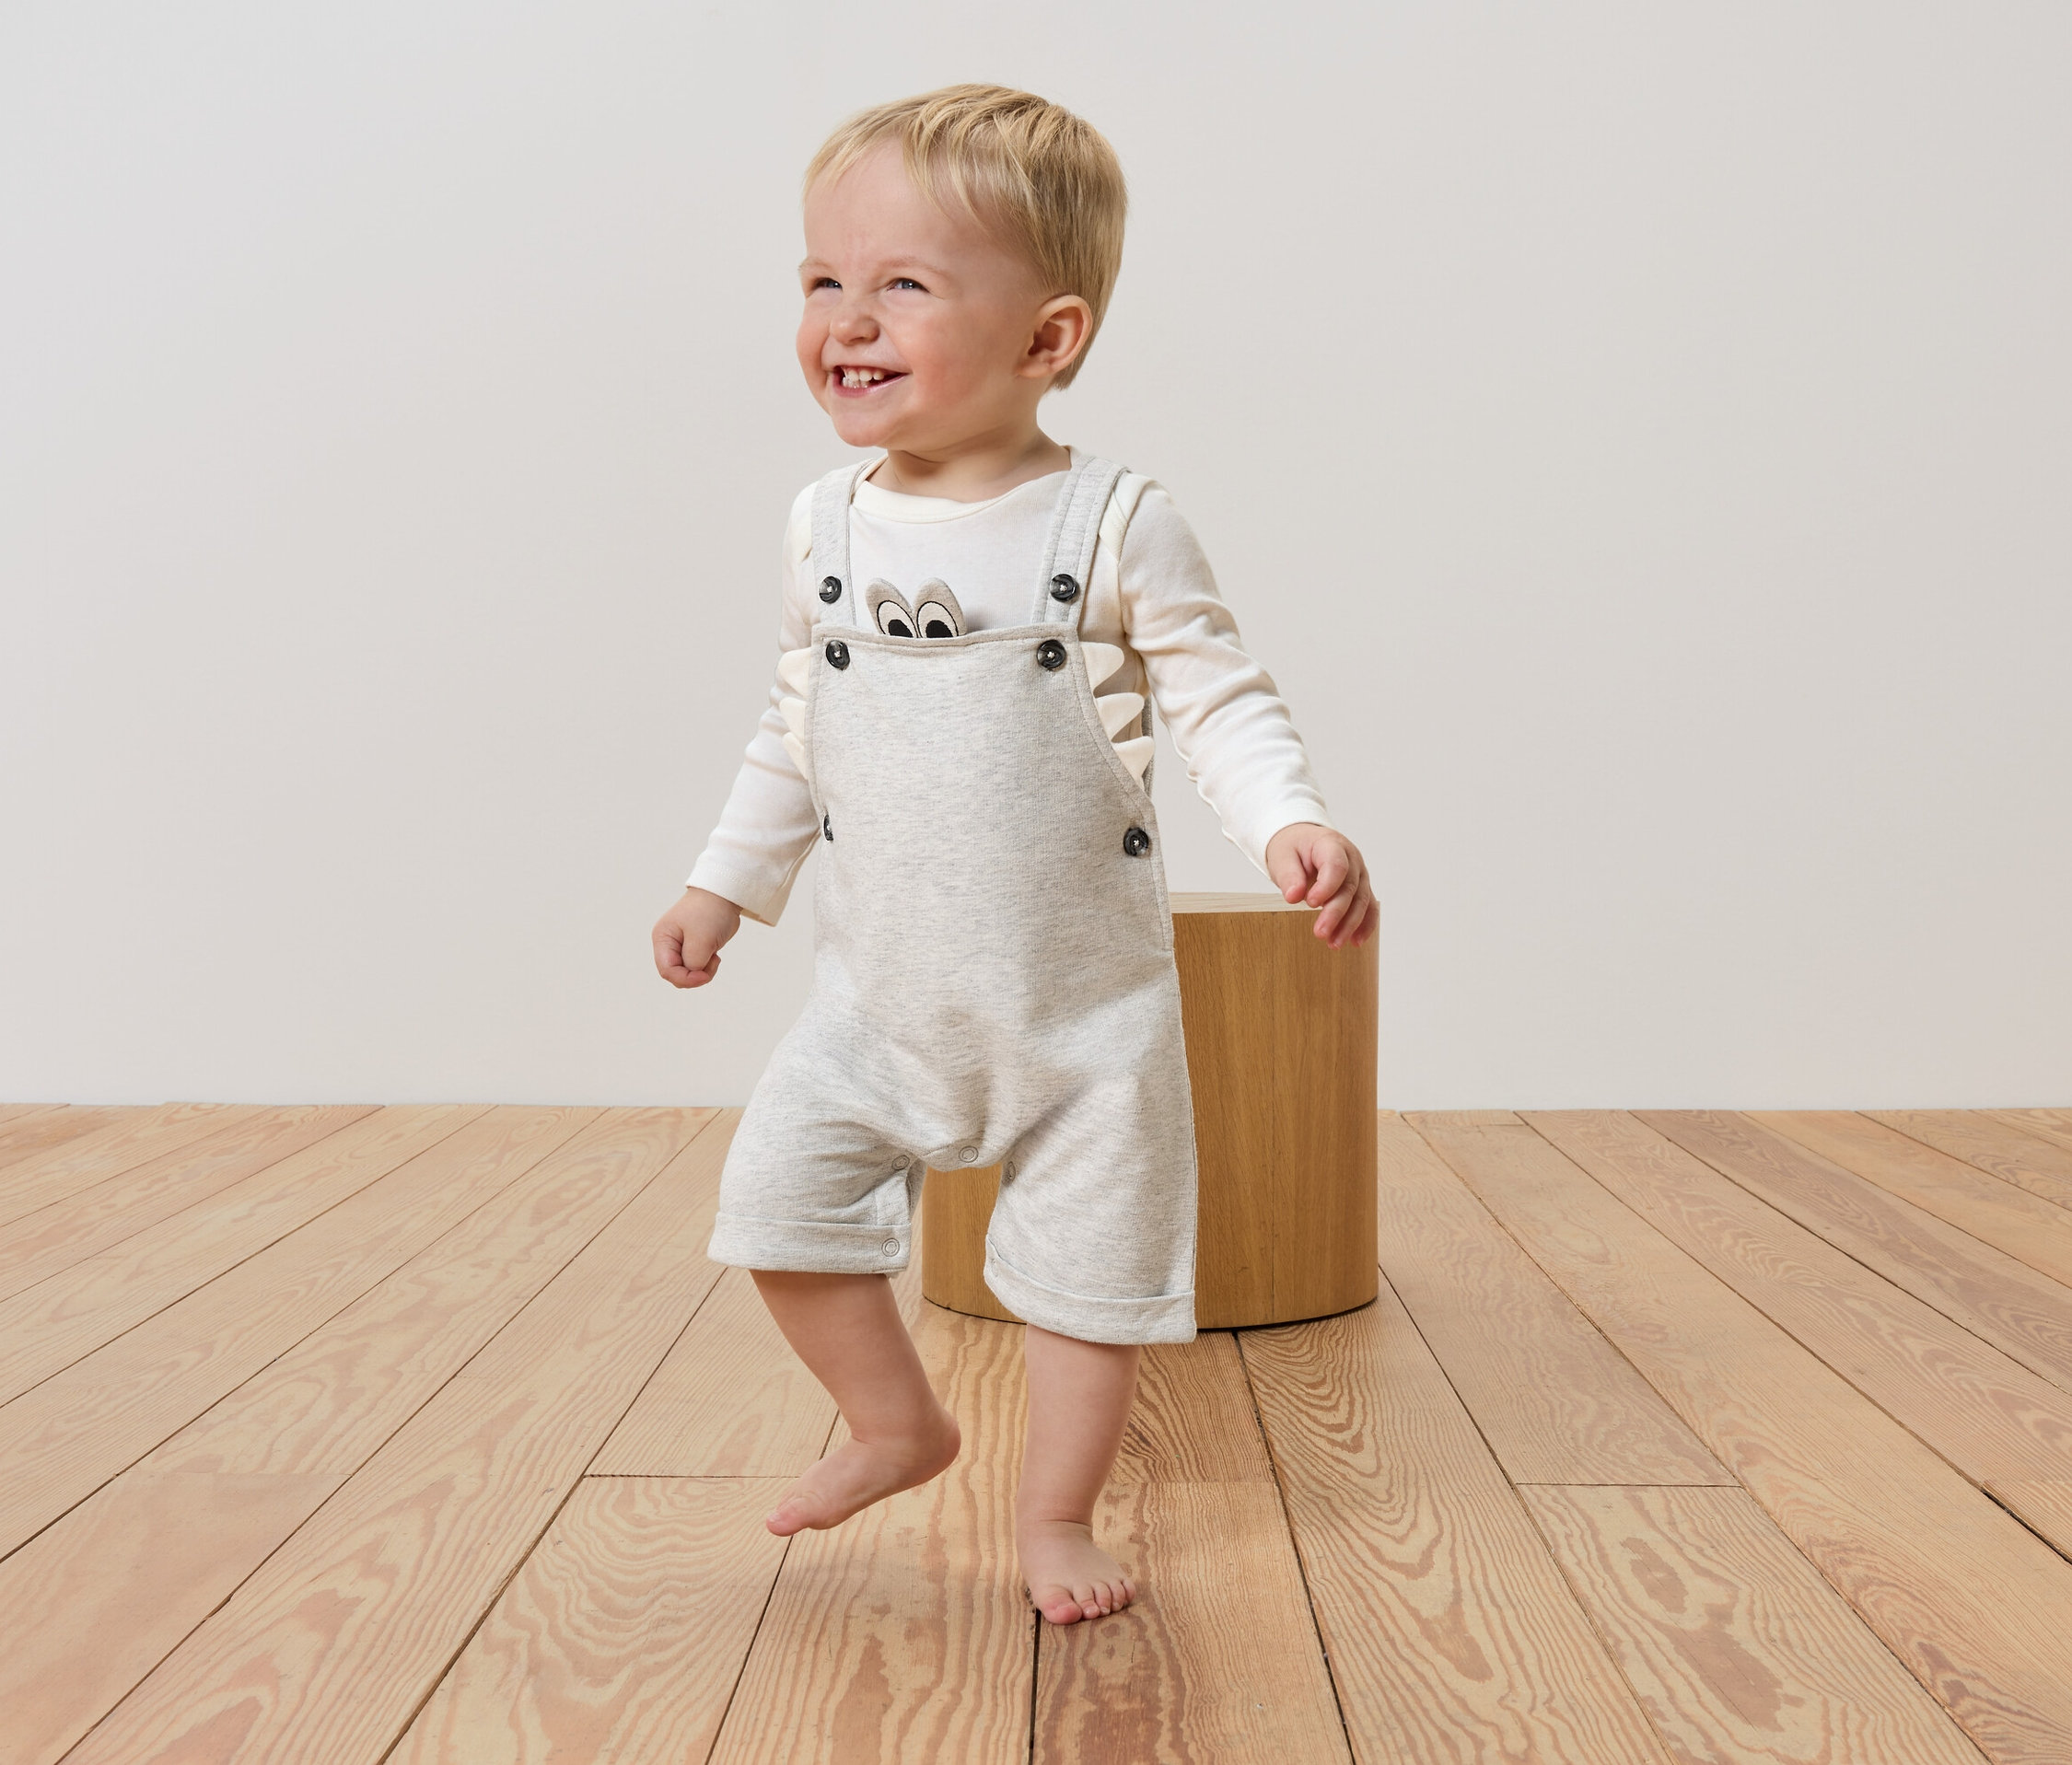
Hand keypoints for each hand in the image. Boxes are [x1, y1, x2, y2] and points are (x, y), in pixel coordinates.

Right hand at [653, 887, 741, 987]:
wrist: (723, 895)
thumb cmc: (710, 912)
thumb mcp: (702, 939)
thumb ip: (694, 962)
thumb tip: (693, 973)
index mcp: (663, 938)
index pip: (667, 970)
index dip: (685, 979)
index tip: (705, 976)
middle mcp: (668, 944)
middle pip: (676, 974)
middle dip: (695, 975)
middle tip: (713, 961)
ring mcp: (680, 946)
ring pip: (687, 972)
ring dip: (703, 970)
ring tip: (715, 956)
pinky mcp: (693, 948)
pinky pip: (696, 967)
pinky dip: (707, 966)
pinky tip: (714, 955)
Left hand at [1265, 824, 1375, 949]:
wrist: (1304, 842)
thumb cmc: (1293, 848)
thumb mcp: (1282, 856)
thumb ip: (1289, 875)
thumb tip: (1293, 896)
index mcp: (1331, 845)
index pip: (1336, 865)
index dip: (1327, 886)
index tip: (1311, 903)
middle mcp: (1351, 859)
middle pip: (1350, 887)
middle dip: (1336, 913)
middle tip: (1320, 933)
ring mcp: (1359, 874)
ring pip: (1362, 900)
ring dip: (1350, 924)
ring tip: (1334, 944)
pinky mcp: (1360, 888)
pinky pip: (1368, 907)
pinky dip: (1364, 925)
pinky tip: (1356, 941)